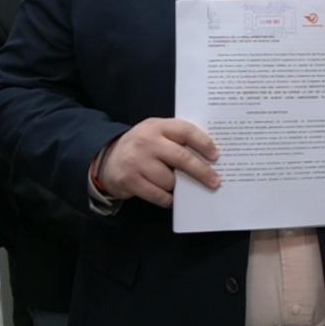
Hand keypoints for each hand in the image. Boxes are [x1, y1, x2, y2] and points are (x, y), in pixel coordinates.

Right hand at [98, 118, 218, 207]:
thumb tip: (210, 157)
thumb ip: (177, 139)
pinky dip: (167, 199)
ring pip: (170, 180)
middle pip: (182, 158)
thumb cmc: (143, 147)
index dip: (204, 143)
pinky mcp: (129, 180)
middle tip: (215, 182)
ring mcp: (136, 161)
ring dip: (177, 186)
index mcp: (157, 126)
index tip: (216, 156)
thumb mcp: (157, 134)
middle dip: (202, 172)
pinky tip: (169, 198)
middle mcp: (146, 141)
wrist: (107, 159)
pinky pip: (157, 195)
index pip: (186, 131)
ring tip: (176, 184)